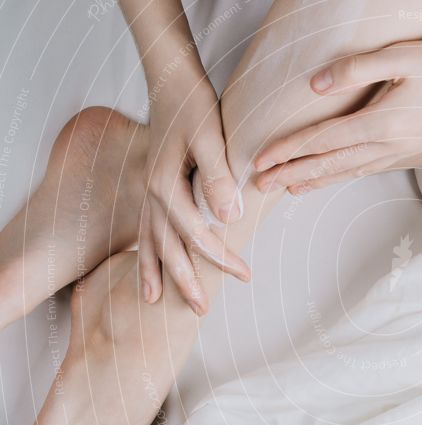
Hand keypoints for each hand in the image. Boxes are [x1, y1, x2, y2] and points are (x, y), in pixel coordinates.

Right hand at [139, 68, 248, 313]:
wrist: (173, 82)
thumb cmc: (195, 107)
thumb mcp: (211, 138)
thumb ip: (218, 178)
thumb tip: (230, 218)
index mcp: (165, 184)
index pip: (196, 233)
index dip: (221, 257)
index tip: (245, 275)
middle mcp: (151, 193)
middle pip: (166, 246)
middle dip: (185, 280)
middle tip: (201, 311)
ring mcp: (147, 192)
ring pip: (148, 240)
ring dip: (154, 272)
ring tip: (153, 301)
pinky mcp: (151, 188)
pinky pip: (144, 227)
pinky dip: (143, 250)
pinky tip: (146, 265)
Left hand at [252, 35, 421, 193]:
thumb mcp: (405, 55)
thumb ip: (356, 68)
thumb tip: (315, 85)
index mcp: (384, 122)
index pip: (324, 140)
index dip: (290, 150)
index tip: (261, 161)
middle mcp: (391, 144)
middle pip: (331, 164)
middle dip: (293, 174)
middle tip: (260, 185)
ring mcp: (404, 151)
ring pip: (350, 171)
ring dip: (317, 179)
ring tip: (291, 188)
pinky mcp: (414, 150)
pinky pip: (371, 168)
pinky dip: (346, 175)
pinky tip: (336, 176)